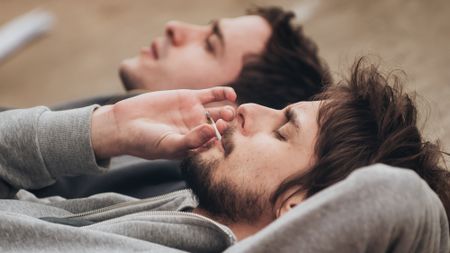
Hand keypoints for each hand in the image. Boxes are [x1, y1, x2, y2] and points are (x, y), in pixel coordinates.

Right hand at [91, 87, 235, 159]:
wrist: (126, 124)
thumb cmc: (146, 142)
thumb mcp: (169, 144)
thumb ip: (192, 140)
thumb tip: (212, 132)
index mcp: (196, 147)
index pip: (216, 145)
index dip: (223, 140)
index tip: (223, 135)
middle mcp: (198, 131)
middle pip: (220, 128)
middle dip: (227, 125)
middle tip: (229, 121)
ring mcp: (195, 114)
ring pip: (218, 112)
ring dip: (226, 111)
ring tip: (229, 111)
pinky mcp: (190, 97)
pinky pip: (211, 95)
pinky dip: (222, 93)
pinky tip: (231, 95)